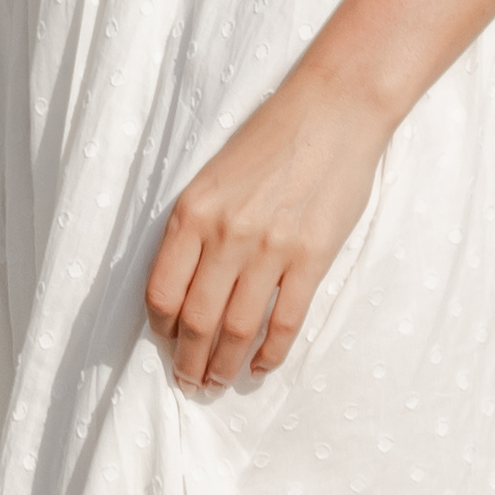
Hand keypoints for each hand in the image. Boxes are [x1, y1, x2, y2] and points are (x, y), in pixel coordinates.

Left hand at [138, 72, 391, 395]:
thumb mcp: (214, 177)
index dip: (161, 328)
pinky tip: (261, 366)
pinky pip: (284, 321)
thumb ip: (198, 227)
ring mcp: (269, 249)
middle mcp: (225, 235)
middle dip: (189, 361)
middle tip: (190, 383)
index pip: (161, 291)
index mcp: (192, 213)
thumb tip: (185, 285)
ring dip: (224, 366)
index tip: (166, 343)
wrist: (332, 111)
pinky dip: (270, 353)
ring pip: (237, 329)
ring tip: (218, 383)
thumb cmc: (271, 139)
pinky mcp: (311, 258)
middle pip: (197, 321)